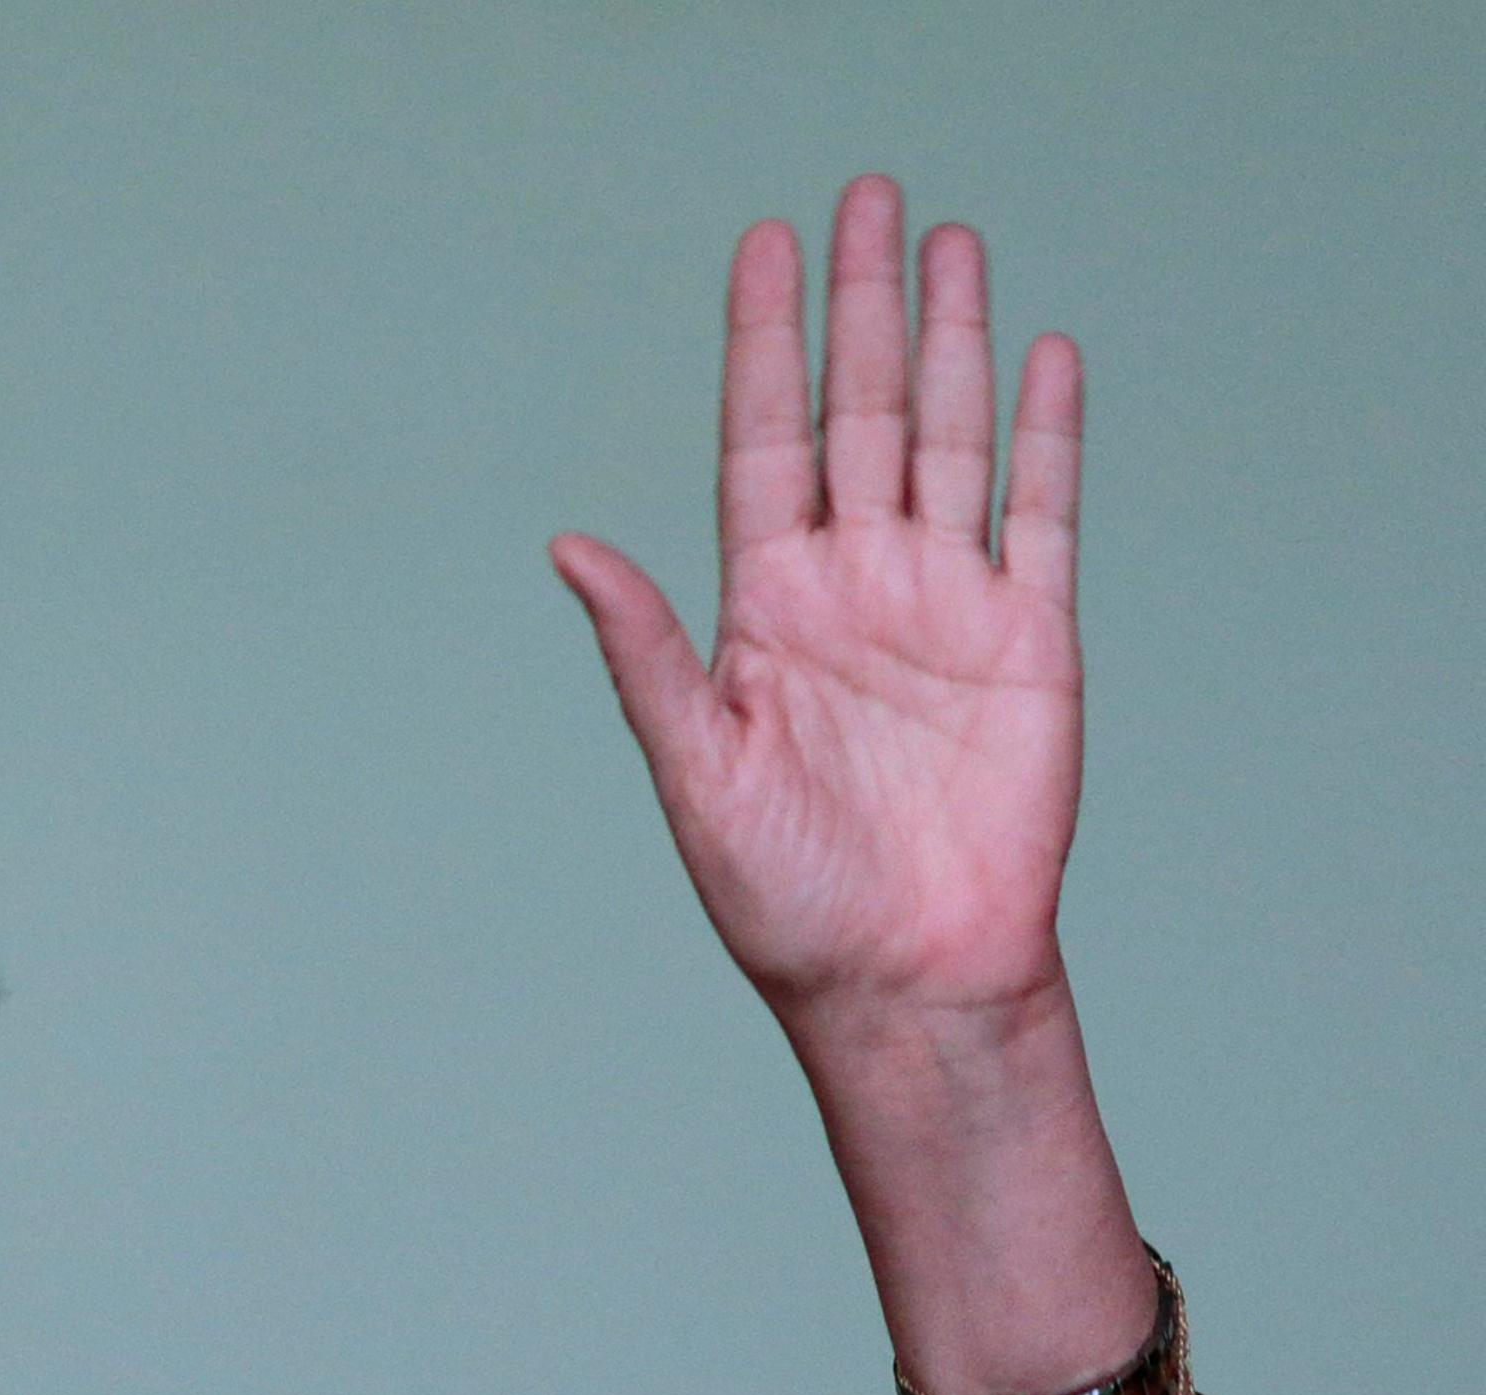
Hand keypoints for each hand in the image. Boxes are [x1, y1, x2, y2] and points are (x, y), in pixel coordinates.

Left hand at [550, 174, 1083, 1034]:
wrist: (900, 979)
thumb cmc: (783, 898)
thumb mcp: (695, 769)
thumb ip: (644, 651)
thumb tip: (566, 547)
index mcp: (765, 610)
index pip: (763, 442)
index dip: (766, 345)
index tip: (764, 247)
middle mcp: (854, 587)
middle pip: (859, 413)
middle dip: (861, 307)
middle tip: (866, 196)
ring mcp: (946, 604)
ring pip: (948, 439)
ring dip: (951, 342)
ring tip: (948, 242)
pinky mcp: (1031, 640)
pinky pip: (1044, 514)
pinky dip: (1047, 436)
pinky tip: (1042, 357)